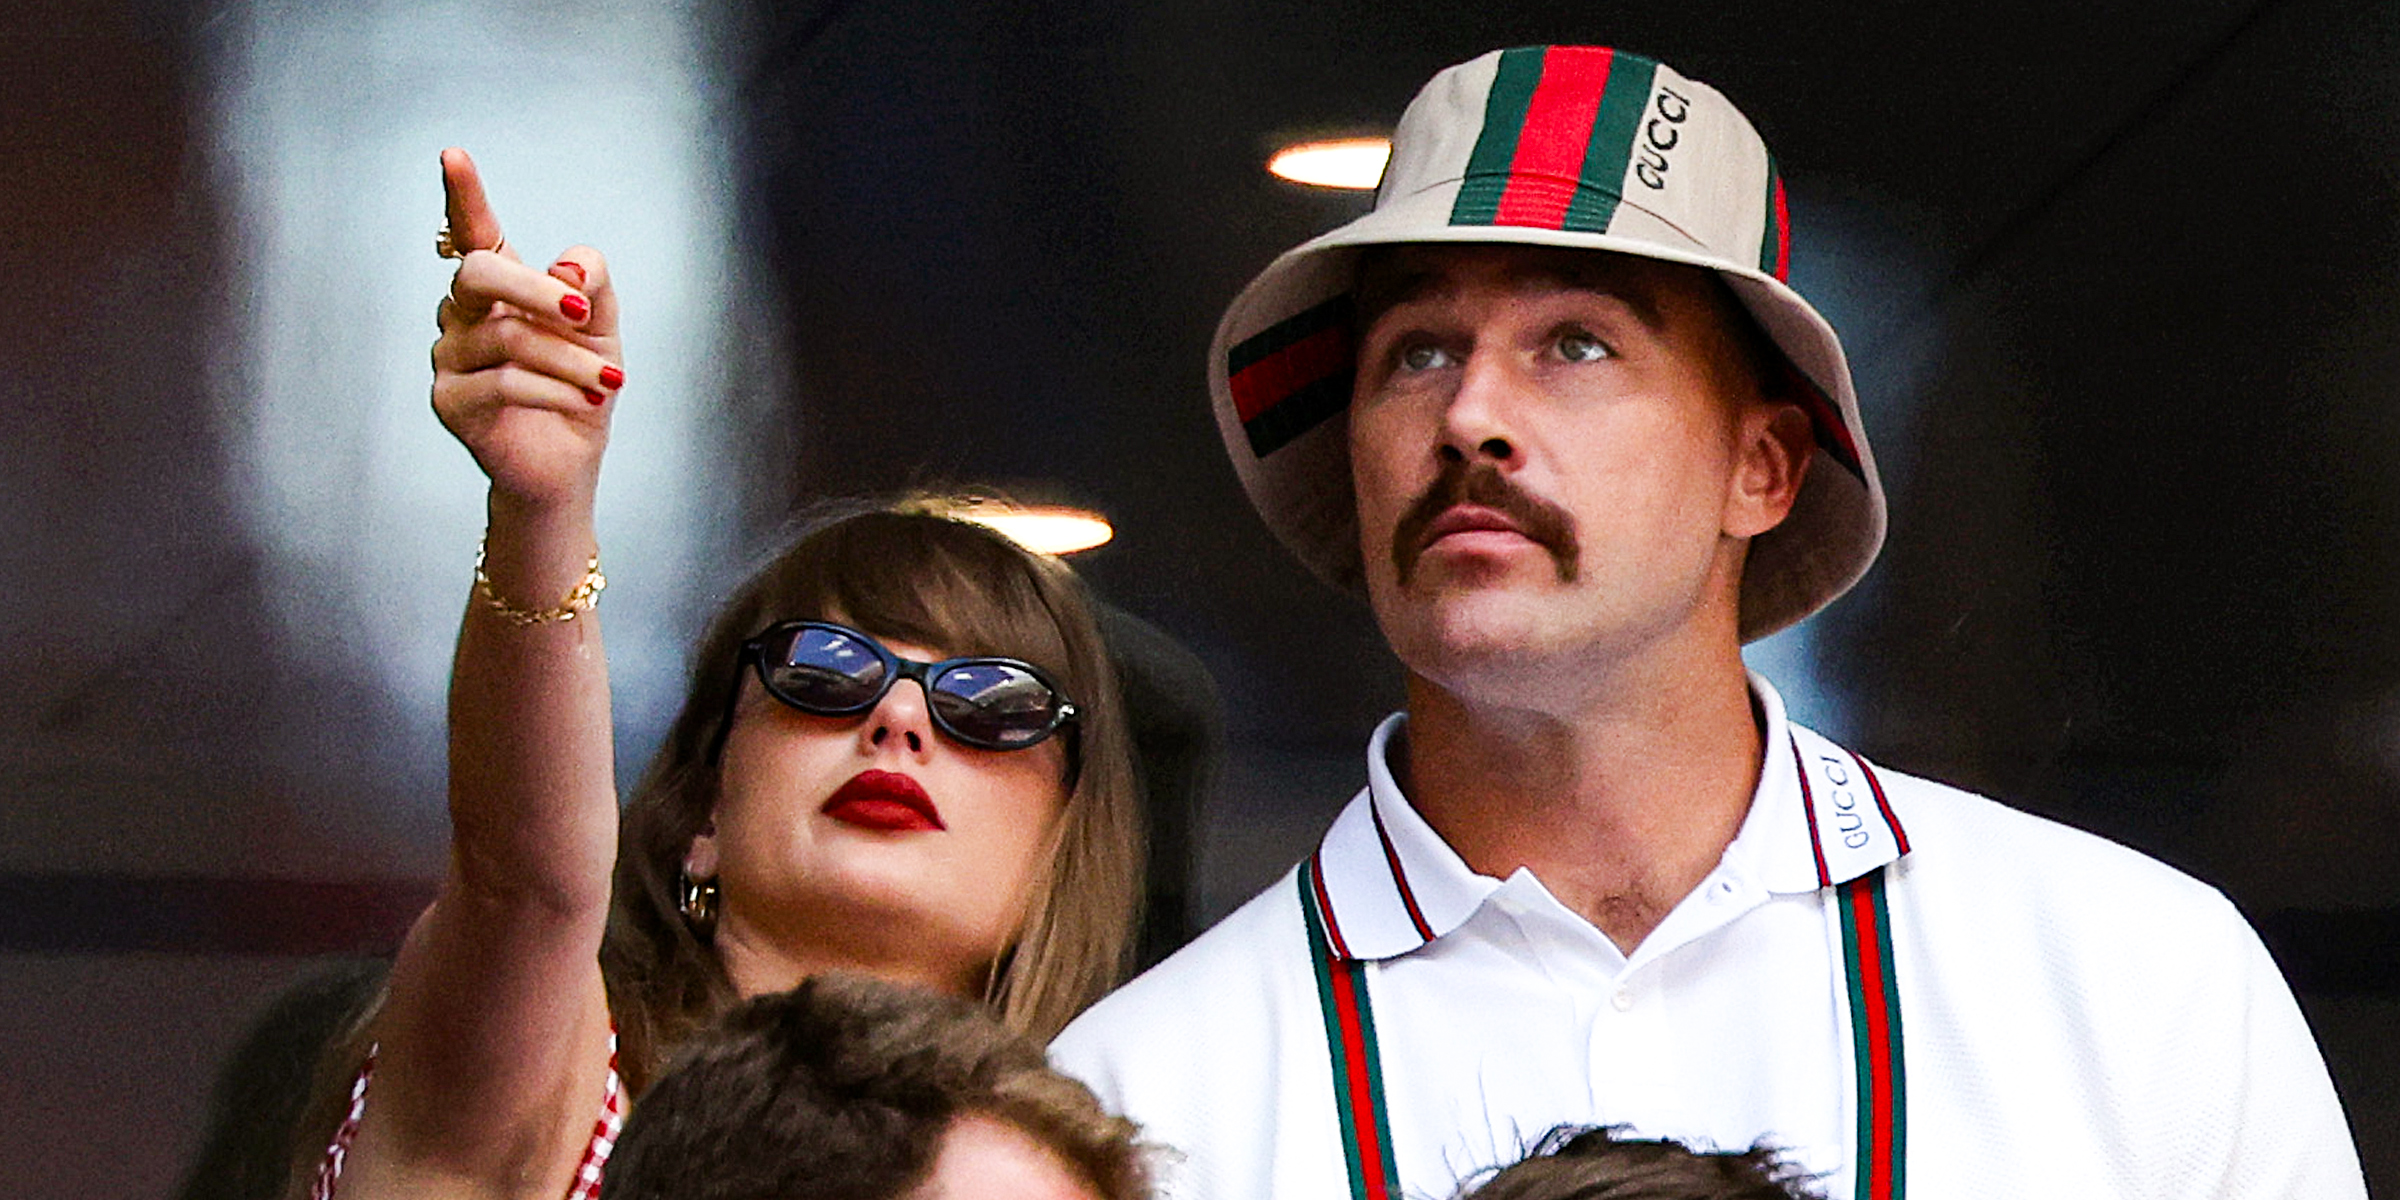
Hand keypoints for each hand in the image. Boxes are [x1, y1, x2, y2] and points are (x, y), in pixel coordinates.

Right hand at [429, 148, 623, 512]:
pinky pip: (504, 382)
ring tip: (607, 382)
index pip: (473, 230)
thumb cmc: (581, 385)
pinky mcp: (451, 401)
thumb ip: (590, 283)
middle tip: (582, 310)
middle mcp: (462, 314)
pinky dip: (556, 389)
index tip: (453, 155)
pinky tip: (586, 401)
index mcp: (498, 287)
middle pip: (480, 273)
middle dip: (537, 289)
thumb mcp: (601, 327)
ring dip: (570, 359)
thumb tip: (564, 264)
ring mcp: (449, 357)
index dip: (463, 194)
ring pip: (507, 337)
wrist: (568, 462)